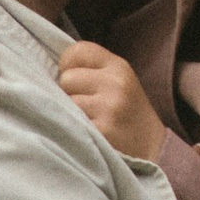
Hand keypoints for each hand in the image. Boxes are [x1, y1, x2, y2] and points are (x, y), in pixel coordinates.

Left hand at [55, 43, 167, 164]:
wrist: (151, 148)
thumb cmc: (125, 113)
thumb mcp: (118, 81)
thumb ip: (91, 69)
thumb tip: (49, 67)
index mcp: (119, 67)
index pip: (77, 50)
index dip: (68, 65)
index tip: (75, 80)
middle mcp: (116, 84)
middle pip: (66, 78)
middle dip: (69, 93)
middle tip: (86, 107)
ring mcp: (109, 108)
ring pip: (64, 103)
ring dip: (69, 114)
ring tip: (87, 122)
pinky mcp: (102, 132)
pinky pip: (68, 124)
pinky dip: (73, 130)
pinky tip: (88, 135)